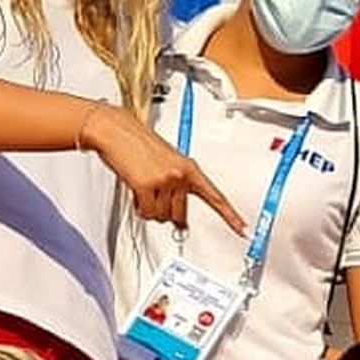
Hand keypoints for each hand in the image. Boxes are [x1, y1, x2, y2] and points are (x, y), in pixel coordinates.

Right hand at [82, 104, 244, 235]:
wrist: (117, 130)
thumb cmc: (139, 145)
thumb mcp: (168, 163)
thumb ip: (178, 187)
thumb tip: (179, 219)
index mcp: (190, 168)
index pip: (216, 197)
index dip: (231, 216)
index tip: (243, 229)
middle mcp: (181, 175)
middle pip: (180, 215)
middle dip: (166, 211)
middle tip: (155, 196)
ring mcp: (164, 180)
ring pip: (162, 216)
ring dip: (150, 208)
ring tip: (143, 187)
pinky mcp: (146, 185)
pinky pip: (147, 213)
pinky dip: (140, 208)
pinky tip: (136, 192)